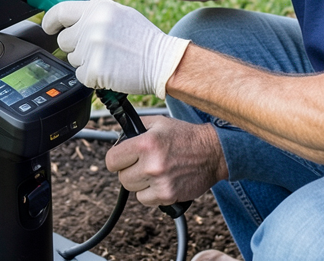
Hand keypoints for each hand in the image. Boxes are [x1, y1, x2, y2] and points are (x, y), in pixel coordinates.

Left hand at [41, 0, 188, 97]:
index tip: (49, 26)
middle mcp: (92, 27)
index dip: (50, 20)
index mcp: (98, 9)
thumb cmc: (143, 39)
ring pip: (72, 58)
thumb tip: (77, 2)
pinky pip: (80, 75)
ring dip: (85, 61)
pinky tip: (109, 69)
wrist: (161, 62)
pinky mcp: (94, 70)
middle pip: (63, 39)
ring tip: (108, 57)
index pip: (60, 11)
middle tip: (95, 47)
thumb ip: (96, 7)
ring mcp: (92, 49)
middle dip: (75, 45)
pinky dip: (91, 76)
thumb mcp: (121, 12)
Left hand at [105, 116, 227, 206]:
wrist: (212, 152)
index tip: (122, 158)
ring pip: (132, 190)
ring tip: (155, 171)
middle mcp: (151, 164)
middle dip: (130, 170)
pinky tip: (161, 181)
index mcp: (146, 143)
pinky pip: (145, 200)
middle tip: (143, 163)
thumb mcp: (158, 123)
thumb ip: (135, 127)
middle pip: (121, 177)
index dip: (116, 159)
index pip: (111, 160)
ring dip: (140, 182)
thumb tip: (117, 136)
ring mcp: (160, 182)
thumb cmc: (185, 136)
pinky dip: (150, 193)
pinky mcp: (168, 196)